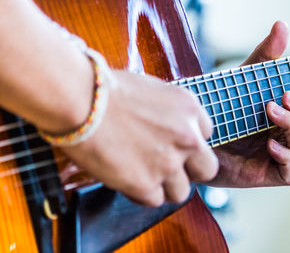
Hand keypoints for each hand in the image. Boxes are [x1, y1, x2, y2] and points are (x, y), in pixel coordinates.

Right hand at [61, 71, 217, 205]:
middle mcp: (187, 138)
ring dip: (164, 186)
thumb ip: (170, 113)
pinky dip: (141, 193)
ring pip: (181, 191)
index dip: (188, 143)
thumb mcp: (153, 91)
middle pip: (206, 169)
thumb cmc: (108, 91)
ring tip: (142, 174)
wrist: (82, 102)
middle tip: (169, 167)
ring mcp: (169, 164)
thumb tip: (168, 127)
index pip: (206, 136)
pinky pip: (154, 200)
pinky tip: (127, 179)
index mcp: (190, 110)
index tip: (172, 144)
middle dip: (190, 171)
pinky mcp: (146, 184)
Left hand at [210, 21, 289, 187]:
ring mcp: (281, 158)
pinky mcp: (267, 174)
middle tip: (284, 99)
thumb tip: (281, 25)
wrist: (197, 137)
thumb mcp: (246, 81)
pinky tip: (268, 145)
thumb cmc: (224, 109)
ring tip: (270, 112)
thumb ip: (264, 57)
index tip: (289, 90)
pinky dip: (286, 156)